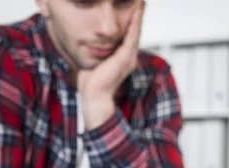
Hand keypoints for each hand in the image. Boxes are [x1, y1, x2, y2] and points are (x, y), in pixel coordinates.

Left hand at [77, 5, 143, 128]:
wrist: (93, 97)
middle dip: (137, 15)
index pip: (128, 35)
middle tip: (140, 1)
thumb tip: (88, 42)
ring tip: (141, 2)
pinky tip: (136, 11)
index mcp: (122, 58)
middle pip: (134, 31)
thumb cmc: (90, 82)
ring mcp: (129, 58)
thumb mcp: (93, 61)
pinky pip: (132, 36)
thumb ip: (96, 52)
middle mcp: (128, 57)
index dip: (130, 20)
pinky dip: (134, 22)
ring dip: (138, 15)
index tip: (131, 6)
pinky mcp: (125, 58)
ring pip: (135, 31)